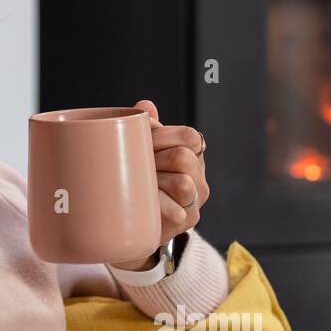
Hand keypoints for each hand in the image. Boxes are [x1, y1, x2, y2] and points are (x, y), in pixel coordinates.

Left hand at [110, 99, 209, 269]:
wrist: (131, 225)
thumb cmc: (139, 182)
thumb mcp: (143, 152)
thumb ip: (146, 129)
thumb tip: (145, 105)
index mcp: (192, 156)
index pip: (189, 136)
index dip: (162, 135)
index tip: (140, 139)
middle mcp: (199, 178)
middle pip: (182, 157)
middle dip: (154, 156)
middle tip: (132, 163)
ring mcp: (194, 201)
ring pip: (183, 183)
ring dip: (156, 181)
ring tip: (136, 183)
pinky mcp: (185, 221)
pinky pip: (174, 210)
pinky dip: (156, 205)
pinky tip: (141, 202)